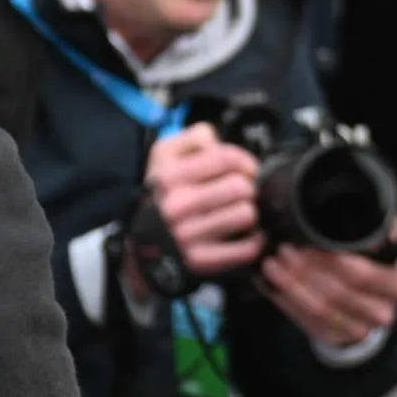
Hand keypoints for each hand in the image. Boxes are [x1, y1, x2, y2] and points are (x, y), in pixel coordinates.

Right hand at [141, 124, 262, 283]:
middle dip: (248, 187)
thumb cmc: (164, 192)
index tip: (246, 169)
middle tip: (241, 193)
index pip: (226, 158)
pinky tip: (245, 234)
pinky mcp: (200, 260)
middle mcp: (175, 206)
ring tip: (238, 212)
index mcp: (168, 176)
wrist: (142, 240)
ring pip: (247, 214)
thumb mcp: (165, 154)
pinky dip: (254, 240)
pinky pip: (247, 247)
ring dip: (249, 212)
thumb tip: (217, 142)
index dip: (245, 161)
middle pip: (241, 187)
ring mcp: (186, 235)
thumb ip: (194, 137)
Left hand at [258, 241, 396, 352]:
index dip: (330, 259)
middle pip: (337, 292)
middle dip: (305, 270)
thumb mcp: (380, 248)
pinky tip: (269, 284)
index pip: (361, 274)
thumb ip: (378, 232)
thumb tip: (371, 221)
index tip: (306, 242)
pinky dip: (284, 300)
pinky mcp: (334, 339)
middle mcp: (382, 313)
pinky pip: (304, 320)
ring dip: (290, 284)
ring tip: (272, 265)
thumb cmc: (370, 269)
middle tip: (283, 250)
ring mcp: (358, 330)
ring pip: (318, 308)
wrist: (368, 307)